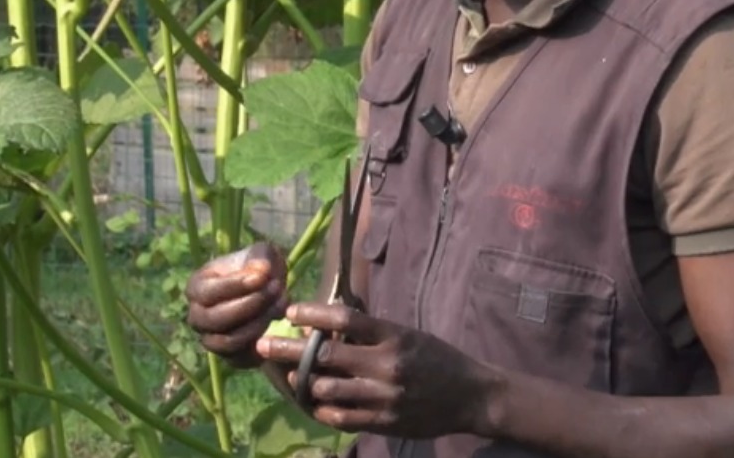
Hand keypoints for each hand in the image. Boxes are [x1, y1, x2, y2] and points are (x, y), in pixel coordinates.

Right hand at [185, 243, 288, 367]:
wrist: (269, 291)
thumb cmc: (258, 268)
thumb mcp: (261, 254)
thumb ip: (261, 257)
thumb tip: (261, 271)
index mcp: (195, 288)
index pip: (208, 292)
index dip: (234, 285)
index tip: (262, 276)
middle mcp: (197, 317)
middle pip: (216, 319)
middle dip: (250, 304)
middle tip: (276, 288)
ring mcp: (210, 339)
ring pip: (229, 340)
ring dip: (259, 322)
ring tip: (282, 302)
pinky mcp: (229, 357)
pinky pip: (241, 358)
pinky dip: (262, 342)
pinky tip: (279, 320)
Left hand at [256, 302, 499, 438]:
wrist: (470, 396)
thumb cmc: (435, 357)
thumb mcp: (407, 334)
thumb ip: (371, 332)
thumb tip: (327, 325)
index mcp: (393, 336)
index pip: (345, 319)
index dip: (312, 314)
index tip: (290, 311)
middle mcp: (386, 365)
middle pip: (326, 356)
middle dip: (288, 350)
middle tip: (263, 345)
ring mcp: (384, 397)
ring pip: (327, 390)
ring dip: (302, 382)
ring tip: (287, 375)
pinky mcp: (384, 422)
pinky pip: (341, 417)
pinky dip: (322, 408)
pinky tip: (313, 402)